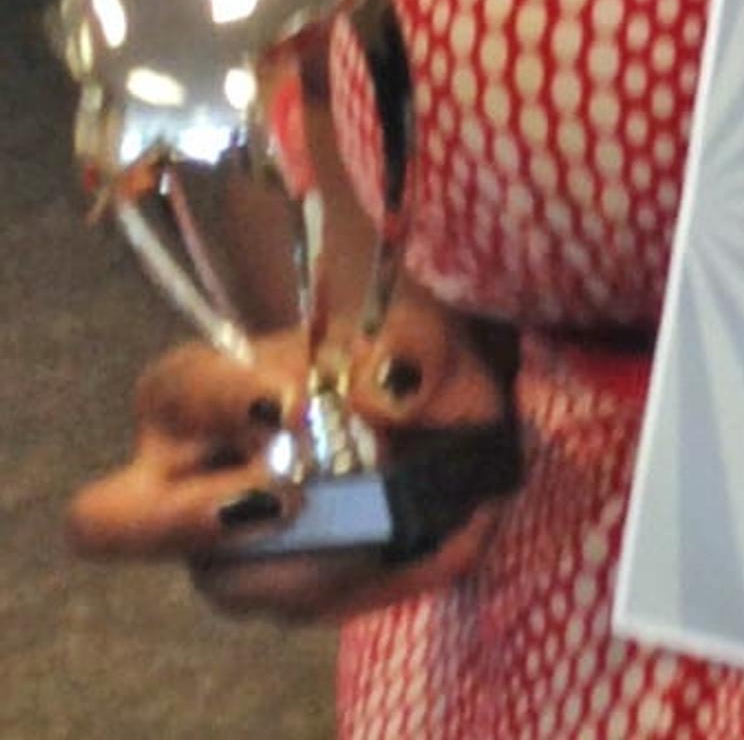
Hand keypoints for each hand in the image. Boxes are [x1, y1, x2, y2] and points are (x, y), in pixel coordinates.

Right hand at [64, 281, 515, 623]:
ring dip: (313, 563)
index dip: (225, 401)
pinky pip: (317, 607)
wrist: (437, 400)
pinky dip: (385, 577)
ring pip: (229, 585)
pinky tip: (440, 537)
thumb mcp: (423, 326)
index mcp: (196, 391)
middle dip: (189, 521)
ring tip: (387, 527)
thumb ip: (413, 345)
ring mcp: (223, 548)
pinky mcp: (283, 591)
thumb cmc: (402, 349)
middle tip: (283, 500)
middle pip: (111, 523)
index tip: (290, 402)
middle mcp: (183, 477)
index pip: (180, 393)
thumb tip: (385, 391)